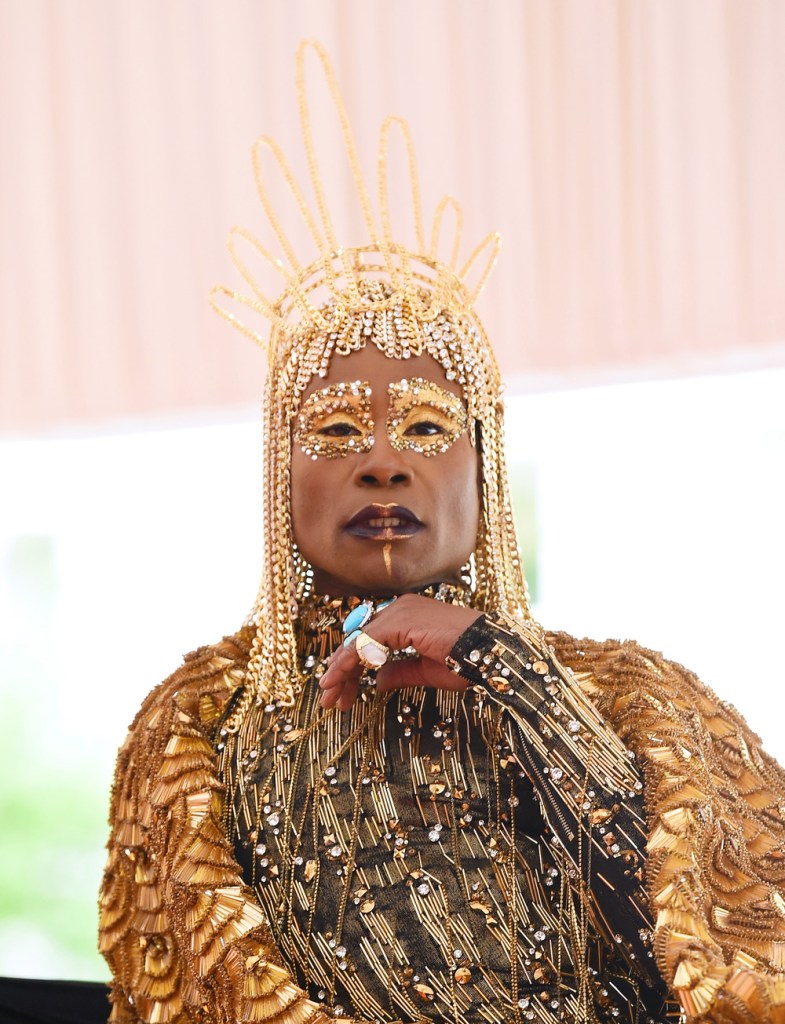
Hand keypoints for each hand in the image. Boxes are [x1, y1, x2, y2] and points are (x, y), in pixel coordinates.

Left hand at [319, 593, 482, 710]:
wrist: (491, 654)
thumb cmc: (468, 662)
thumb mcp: (427, 671)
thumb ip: (400, 672)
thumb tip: (378, 681)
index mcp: (408, 617)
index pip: (369, 641)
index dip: (352, 669)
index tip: (342, 695)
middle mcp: (400, 608)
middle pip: (359, 641)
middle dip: (342, 672)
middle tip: (328, 700)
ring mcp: (400, 611)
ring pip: (358, 641)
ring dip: (340, 670)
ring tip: (329, 696)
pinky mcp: (401, 619)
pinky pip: (366, 641)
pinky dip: (350, 661)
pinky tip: (340, 680)